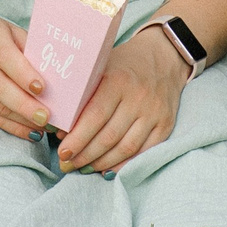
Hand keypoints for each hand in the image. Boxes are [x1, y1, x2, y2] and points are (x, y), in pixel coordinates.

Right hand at [0, 9, 50, 139]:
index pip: (4, 57)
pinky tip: (31, 132)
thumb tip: (56, 69)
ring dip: (22, 119)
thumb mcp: (5, 27)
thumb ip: (27, 45)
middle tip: (47, 116)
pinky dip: (12, 127)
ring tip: (45, 126)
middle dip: (24, 105)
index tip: (42, 87)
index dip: (23, 73)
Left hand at [55, 27, 186, 174]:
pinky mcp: (166, 124)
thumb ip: (82, 97)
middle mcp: (139, 97)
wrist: (163, 57)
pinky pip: (144, 152)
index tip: (62, 152)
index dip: (77, 139)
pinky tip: (107, 169)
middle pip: (109, 137)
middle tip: (67, 165)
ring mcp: (154, 112)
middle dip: (85, 156)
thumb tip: (61, 132)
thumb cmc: (123, 65)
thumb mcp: (100, 69)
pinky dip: (124, 164)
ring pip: (126, 148)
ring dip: (102, 163)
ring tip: (83, 168)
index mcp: (118, 80)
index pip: (95, 116)